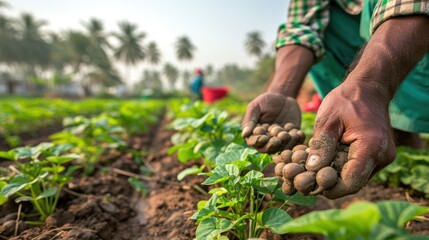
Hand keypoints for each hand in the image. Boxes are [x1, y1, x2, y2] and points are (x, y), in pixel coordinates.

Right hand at [242, 92, 301, 152]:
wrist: (283, 96)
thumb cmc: (265, 101)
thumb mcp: (256, 107)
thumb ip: (250, 120)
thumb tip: (244, 134)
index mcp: (255, 133)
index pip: (254, 142)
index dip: (258, 142)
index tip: (264, 137)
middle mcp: (267, 139)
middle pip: (268, 149)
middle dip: (273, 145)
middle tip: (278, 138)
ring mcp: (280, 139)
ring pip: (282, 147)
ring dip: (286, 143)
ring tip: (289, 133)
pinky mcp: (292, 136)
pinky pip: (295, 142)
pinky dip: (298, 139)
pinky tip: (298, 132)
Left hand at [308, 82, 395, 198]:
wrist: (368, 89)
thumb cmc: (346, 100)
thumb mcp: (327, 119)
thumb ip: (321, 145)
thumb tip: (311, 170)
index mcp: (371, 147)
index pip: (351, 182)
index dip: (329, 187)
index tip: (309, 182)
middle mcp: (381, 157)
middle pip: (352, 183)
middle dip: (327, 182)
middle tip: (304, 176)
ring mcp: (381, 159)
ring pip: (353, 178)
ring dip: (333, 175)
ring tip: (311, 166)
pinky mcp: (377, 158)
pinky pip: (356, 169)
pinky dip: (339, 168)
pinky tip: (324, 159)